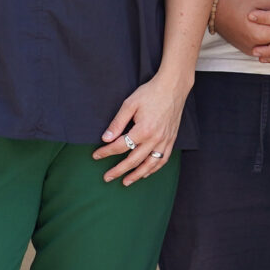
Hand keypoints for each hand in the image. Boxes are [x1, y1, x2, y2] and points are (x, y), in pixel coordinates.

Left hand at [94, 71, 190, 185]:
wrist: (173, 87)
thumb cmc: (150, 93)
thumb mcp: (129, 104)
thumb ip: (117, 123)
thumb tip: (106, 138)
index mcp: (143, 130)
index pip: (120, 146)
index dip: (106, 152)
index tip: (96, 155)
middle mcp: (155, 139)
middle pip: (133, 160)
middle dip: (118, 170)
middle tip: (107, 177)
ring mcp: (165, 141)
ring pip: (150, 164)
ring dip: (137, 175)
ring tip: (126, 182)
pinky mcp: (171, 139)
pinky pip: (162, 159)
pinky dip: (154, 169)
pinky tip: (145, 173)